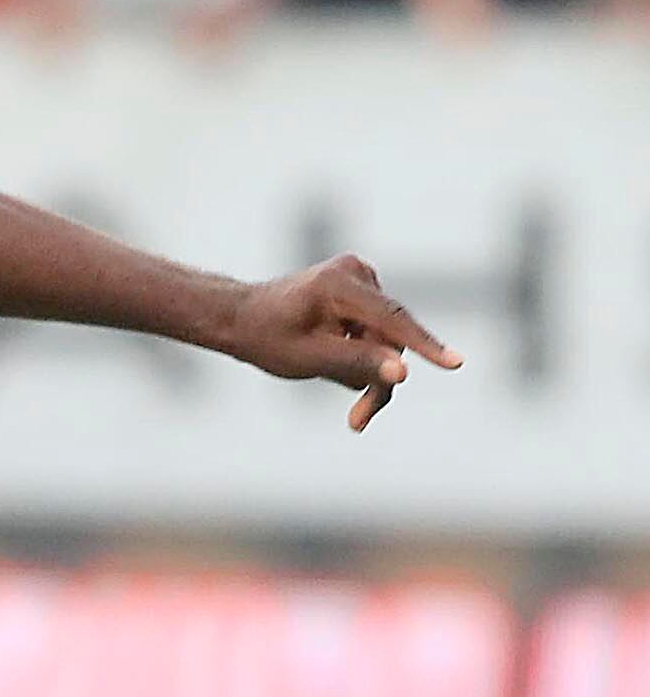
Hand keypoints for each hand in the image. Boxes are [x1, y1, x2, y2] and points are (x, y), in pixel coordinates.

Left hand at [217, 255, 462, 431]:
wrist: (240, 318)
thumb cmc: (266, 338)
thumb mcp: (308, 358)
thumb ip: (356, 363)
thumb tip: (403, 373)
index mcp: (339, 285)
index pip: (392, 320)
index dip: (424, 346)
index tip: (456, 364)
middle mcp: (356, 274)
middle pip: (390, 337)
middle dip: (376, 379)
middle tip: (358, 422)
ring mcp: (361, 279)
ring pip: (385, 338)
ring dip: (365, 371)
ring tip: (330, 387)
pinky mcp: (362, 292)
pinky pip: (375, 332)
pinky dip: (360, 355)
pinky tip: (329, 360)